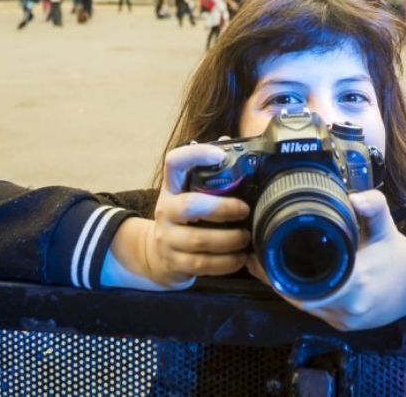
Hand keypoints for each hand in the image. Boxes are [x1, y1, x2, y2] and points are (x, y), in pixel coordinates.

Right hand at [139, 142, 250, 288]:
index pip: (174, 162)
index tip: (220, 155)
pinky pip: (202, 264)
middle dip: (223, 208)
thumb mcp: (192, 192)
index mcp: (172, 186)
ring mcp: (167, 238)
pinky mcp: (174, 262)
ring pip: (199, 240)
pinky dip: (226, 263)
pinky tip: (239, 258)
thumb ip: (210, 172)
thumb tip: (229, 142)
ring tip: (247, 237)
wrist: (158, 254)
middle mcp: (166, 210)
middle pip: (190, 206)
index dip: (195, 155)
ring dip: (229, 239)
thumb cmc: (186, 217)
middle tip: (245, 210)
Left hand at [247, 190, 405, 330]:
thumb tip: (353, 197)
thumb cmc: (396, 254)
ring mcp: (347, 321)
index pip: (307, 286)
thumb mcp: (386, 226)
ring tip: (265, 270)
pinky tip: (288, 283)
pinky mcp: (346, 326)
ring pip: (306, 308)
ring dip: (286, 290)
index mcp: (356, 282)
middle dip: (276, 281)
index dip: (280, 275)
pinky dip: (301, 298)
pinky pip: (316, 312)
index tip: (262, 258)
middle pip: (300, 298)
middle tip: (256, 261)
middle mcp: (350, 307)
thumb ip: (373, 206)